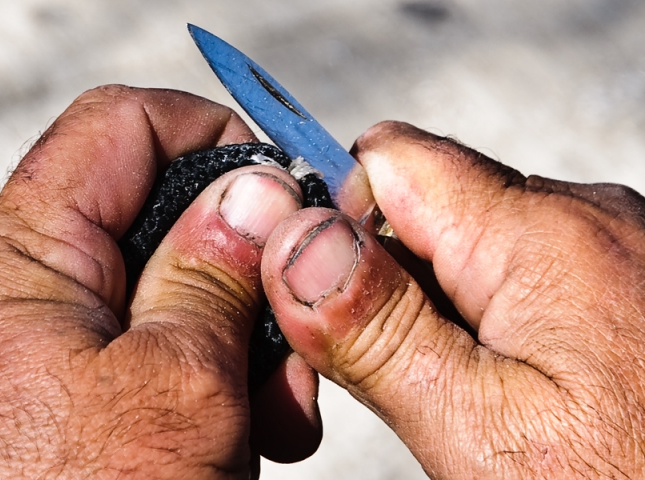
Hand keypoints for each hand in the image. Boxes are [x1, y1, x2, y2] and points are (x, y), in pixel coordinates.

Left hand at [0, 86, 320, 477]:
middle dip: (243, 258)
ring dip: (243, 333)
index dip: (209, 134)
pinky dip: (220, 376)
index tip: (281, 182)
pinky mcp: (84, 399)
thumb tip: (253, 190)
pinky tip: (252, 431)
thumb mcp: (176, 387)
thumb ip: (213, 274)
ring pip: (175, 290)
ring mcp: (60, 352)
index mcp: (26, 265)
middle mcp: (34, 298)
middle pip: (158, 212)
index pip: (120, 127)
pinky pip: (166, 351)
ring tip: (277, 409)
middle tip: (291, 320)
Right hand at [261, 121, 644, 477]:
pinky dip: (490, 321)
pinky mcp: (623, 282)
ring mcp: (613, 248)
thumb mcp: (480, 431)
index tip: (332, 303)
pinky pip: (522, 273)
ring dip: (437, 310)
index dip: (340, 221)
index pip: (390, 161)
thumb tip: (296, 243)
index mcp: (544, 235)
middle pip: (427, 205)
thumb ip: (378, 331)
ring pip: (469, 245)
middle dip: (385, 280)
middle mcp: (587, 218)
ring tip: (465, 396)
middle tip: (399, 377)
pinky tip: (512, 387)